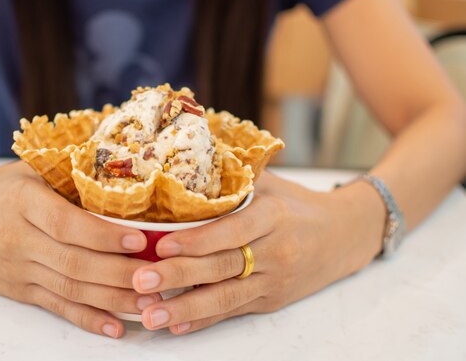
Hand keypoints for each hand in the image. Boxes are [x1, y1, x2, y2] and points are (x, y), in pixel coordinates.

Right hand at [0, 161, 158, 337]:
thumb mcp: (24, 171)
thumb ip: (65, 175)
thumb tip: (121, 173)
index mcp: (22, 203)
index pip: (68, 224)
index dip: (104, 236)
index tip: (139, 240)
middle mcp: (18, 240)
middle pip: (75, 263)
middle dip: (121, 273)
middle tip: (159, 277)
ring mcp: (17, 270)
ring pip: (71, 288)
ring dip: (113, 299)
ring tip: (149, 302)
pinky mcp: (18, 290)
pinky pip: (56, 307)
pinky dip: (87, 319)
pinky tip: (114, 328)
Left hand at [131, 171, 383, 333]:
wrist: (346, 235)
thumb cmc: (298, 204)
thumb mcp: (271, 183)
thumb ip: (233, 178)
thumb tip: (184, 162)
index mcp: (273, 216)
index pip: (231, 230)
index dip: (197, 240)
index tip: (163, 245)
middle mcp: (275, 251)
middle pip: (222, 266)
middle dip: (178, 276)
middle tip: (140, 281)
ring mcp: (274, 279)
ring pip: (225, 296)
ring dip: (185, 307)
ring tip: (150, 315)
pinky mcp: (272, 300)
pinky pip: (234, 311)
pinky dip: (204, 319)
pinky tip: (176, 324)